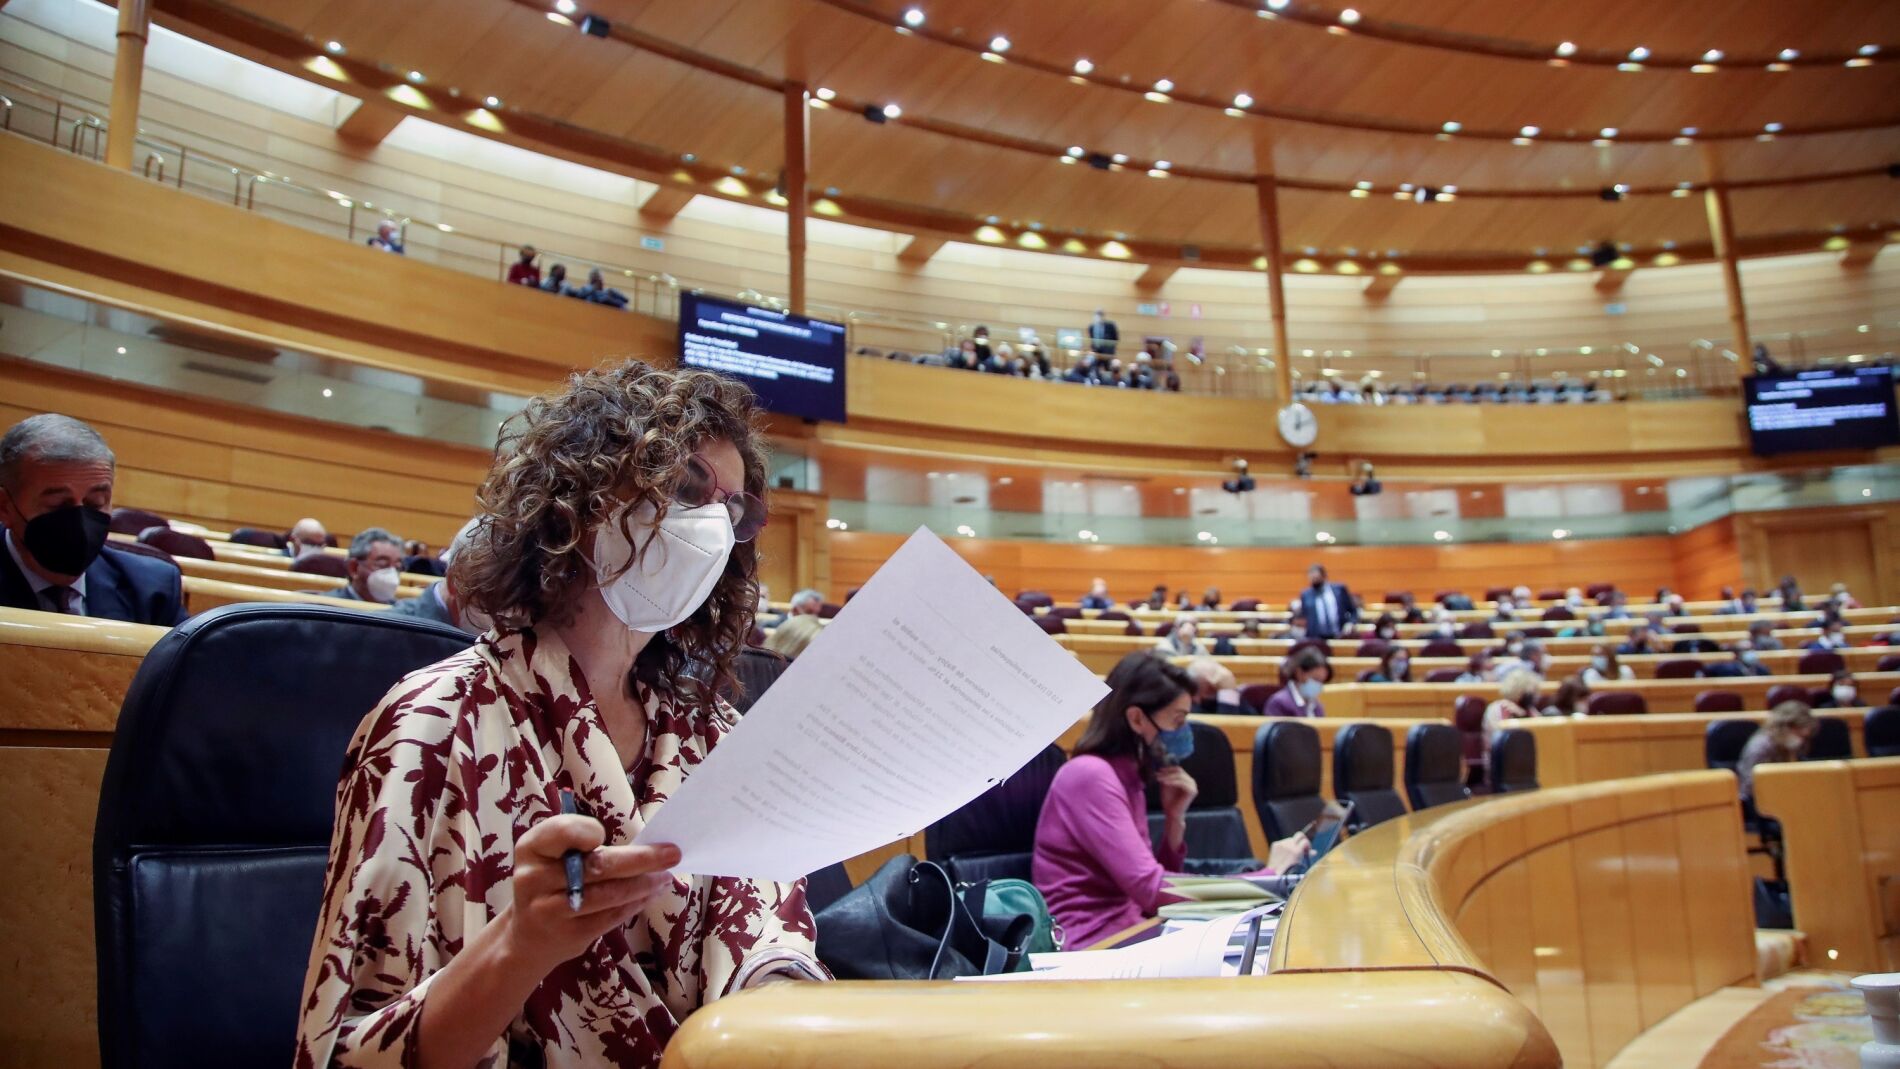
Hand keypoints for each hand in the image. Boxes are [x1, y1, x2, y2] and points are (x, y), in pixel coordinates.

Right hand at [497, 813, 679, 975]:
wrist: (527, 937)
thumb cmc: (550, 883)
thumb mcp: (552, 856)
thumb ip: (581, 844)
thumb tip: (645, 841)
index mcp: (532, 848)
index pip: (562, 831)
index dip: (587, 832)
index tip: (603, 835)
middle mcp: (535, 879)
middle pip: (597, 865)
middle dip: (641, 859)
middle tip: (672, 853)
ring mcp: (550, 910)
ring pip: (609, 894)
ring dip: (644, 884)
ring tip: (665, 876)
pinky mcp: (569, 935)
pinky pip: (610, 917)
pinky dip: (634, 904)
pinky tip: (650, 894)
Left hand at [1155, 765, 1197, 819]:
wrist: (1171, 814)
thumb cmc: (1168, 801)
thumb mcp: (1165, 785)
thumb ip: (1166, 776)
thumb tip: (1161, 767)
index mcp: (1186, 780)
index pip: (1178, 769)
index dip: (1168, 769)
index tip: (1158, 771)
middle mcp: (1191, 782)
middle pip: (1179, 771)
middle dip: (1167, 772)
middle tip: (1158, 775)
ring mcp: (1193, 786)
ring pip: (1180, 776)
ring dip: (1168, 777)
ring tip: (1159, 779)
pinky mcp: (1192, 791)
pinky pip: (1181, 783)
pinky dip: (1172, 782)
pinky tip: (1164, 783)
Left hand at [1268, 833, 1311, 872]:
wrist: (1274, 873)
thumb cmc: (1289, 871)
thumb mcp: (1301, 864)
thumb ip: (1308, 856)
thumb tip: (1315, 852)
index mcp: (1296, 851)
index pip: (1305, 840)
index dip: (1307, 844)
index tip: (1307, 849)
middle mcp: (1289, 845)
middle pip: (1299, 835)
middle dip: (1301, 840)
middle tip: (1302, 847)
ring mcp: (1281, 843)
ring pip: (1291, 839)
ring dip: (1293, 843)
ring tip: (1291, 853)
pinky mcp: (1275, 844)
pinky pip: (1283, 841)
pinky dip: (1285, 845)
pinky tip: (1284, 853)